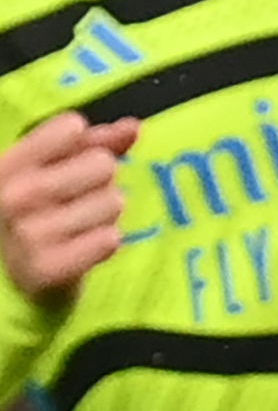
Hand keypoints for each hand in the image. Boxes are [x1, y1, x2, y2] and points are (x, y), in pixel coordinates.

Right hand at [0, 111, 140, 309]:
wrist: (11, 283)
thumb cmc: (37, 216)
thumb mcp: (50, 171)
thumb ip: (92, 143)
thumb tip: (132, 127)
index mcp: (7, 166)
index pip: (72, 128)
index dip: (85, 147)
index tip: (68, 166)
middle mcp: (12, 197)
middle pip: (103, 164)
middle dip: (99, 184)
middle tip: (74, 205)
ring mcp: (28, 235)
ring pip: (113, 202)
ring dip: (104, 216)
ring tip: (76, 229)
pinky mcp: (48, 270)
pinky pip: (110, 239)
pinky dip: (104, 244)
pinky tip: (81, 250)